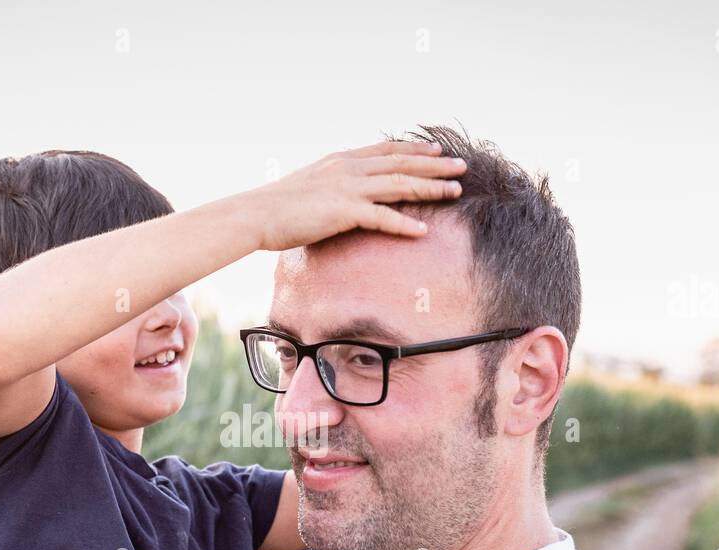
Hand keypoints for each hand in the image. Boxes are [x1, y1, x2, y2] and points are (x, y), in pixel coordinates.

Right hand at [247, 141, 465, 250]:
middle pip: (402, 163)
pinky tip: (423, 230)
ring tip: (456, 192)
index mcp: (342, 160)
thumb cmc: (277, 206)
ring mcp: (347, 188)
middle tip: (462, 167)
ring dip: (431, 188)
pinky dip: (404, 223)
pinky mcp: (343, 211)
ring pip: (399, 184)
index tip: (438, 149)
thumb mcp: (310, 185)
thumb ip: (332, 183)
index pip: (387, 150)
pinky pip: (382, 217)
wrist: (256, 214)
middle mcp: (349, 168)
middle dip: (435, 165)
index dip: (415, 149)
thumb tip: (342, 194)